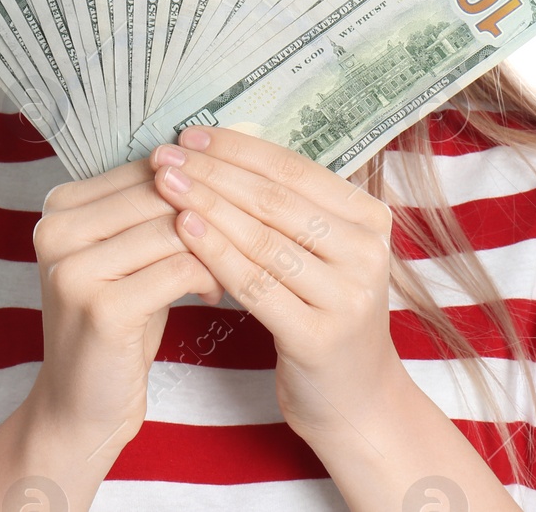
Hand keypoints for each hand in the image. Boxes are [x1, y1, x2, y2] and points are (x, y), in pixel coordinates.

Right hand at [25, 155, 225, 449]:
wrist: (77, 406)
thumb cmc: (116, 323)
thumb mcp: (125, 254)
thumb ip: (151, 208)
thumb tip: (212, 157)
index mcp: (59, 206)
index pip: (146, 168)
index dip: (196, 185)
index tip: (222, 211)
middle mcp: (56, 230)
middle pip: (161, 193)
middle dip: (210, 214)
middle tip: (238, 240)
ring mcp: (74, 269)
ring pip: (175, 228)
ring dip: (214, 247)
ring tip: (224, 270)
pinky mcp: (101, 308)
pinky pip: (180, 269)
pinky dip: (207, 277)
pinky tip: (211, 294)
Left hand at [147, 126, 408, 441]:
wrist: (357, 401)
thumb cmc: (324, 314)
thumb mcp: (322, 253)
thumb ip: (287, 209)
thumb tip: (218, 152)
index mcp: (370, 218)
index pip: (294, 170)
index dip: (238, 149)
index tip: (191, 134)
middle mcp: (367, 252)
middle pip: (276, 201)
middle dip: (213, 173)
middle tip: (165, 155)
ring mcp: (347, 296)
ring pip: (263, 239)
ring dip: (207, 206)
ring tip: (165, 184)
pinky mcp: (320, 336)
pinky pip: (256, 285)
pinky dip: (216, 253)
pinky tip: (184, 229)